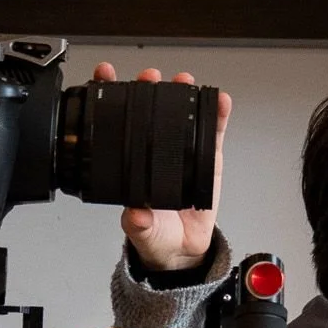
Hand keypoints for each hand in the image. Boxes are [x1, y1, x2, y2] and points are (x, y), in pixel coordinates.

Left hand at [91, 61, 229, 272]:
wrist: (183, 249)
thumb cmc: (157, 236)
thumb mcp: (143, 232)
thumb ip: (139, 223)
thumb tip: (134, 213)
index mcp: (131, 164)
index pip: (116, 125)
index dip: (109, 98)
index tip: (106, 78)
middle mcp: (155, 152)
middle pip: (148, 110)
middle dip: (147, 87)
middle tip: (150, 77)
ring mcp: (181, 151)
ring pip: (180, 114)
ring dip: (183, 92)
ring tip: (184, 80)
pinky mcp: (206, 157)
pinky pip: (213, 132)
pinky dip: (218, 114)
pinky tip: (221, 101)